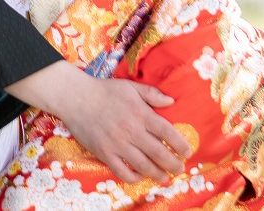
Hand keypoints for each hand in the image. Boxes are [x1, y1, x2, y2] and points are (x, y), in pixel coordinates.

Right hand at [59, 72, 189, 182]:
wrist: (75, 97)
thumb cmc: (104, 90)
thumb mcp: (129, 86)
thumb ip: (151, 94)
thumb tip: (171, 101)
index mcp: (139, 112)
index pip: (167, 132)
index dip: (181, 144)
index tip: (188, 152)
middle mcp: (131, 130)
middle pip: (159, 153)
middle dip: (173, 164)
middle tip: (179, 168)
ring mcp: (117, 143)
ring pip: (144, 166)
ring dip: (158, 174)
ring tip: (164, 176)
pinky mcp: (104, 153)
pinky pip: (122, 171)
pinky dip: (134, 177)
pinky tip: (140, 176)